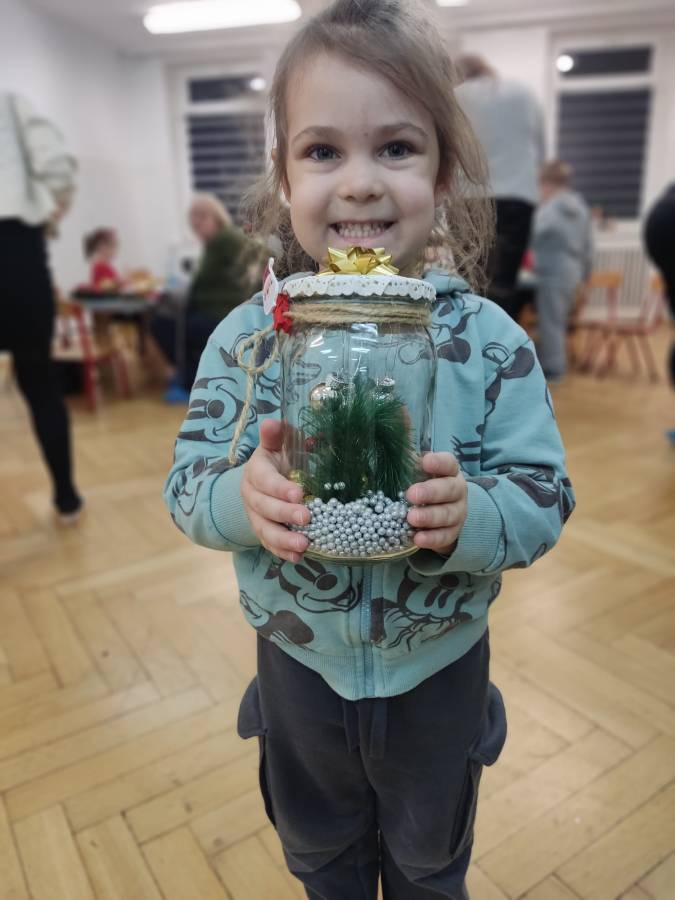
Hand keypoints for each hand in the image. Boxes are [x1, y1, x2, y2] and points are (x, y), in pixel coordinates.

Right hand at [241, 419, 309, 562]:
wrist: (262, 482)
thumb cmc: (277, 461)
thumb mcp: (277, 445)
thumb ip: (276, 436)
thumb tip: (273, 422)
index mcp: (256, 473)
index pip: (265, 480)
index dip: (280, 488)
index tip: (300, 493)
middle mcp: (252, 497)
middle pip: (265, 508)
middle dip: (285, 514)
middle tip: (307, 518)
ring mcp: (256, 517)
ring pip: (265, 530)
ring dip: (284, 539)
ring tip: (304, 545)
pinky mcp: (263, 532)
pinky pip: (270, 545)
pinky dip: (283, 552)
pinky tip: (299, 557)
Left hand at [406, 453, 467, 554]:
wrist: (439, 516)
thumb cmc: (422, 487)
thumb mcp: (414, 472)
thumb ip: (405, 458)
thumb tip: (390, 437)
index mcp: (448, 472)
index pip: (448, 463)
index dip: (439, 462)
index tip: (425, 462)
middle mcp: (456, 491)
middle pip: (450, 489)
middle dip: (431, 492)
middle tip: (411, 494)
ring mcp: (457, 513)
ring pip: (448, 515)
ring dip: (429, 517)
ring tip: (411, 519)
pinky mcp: (452, 533)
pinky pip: (444, 537)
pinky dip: (431, 539)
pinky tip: (417, 539)